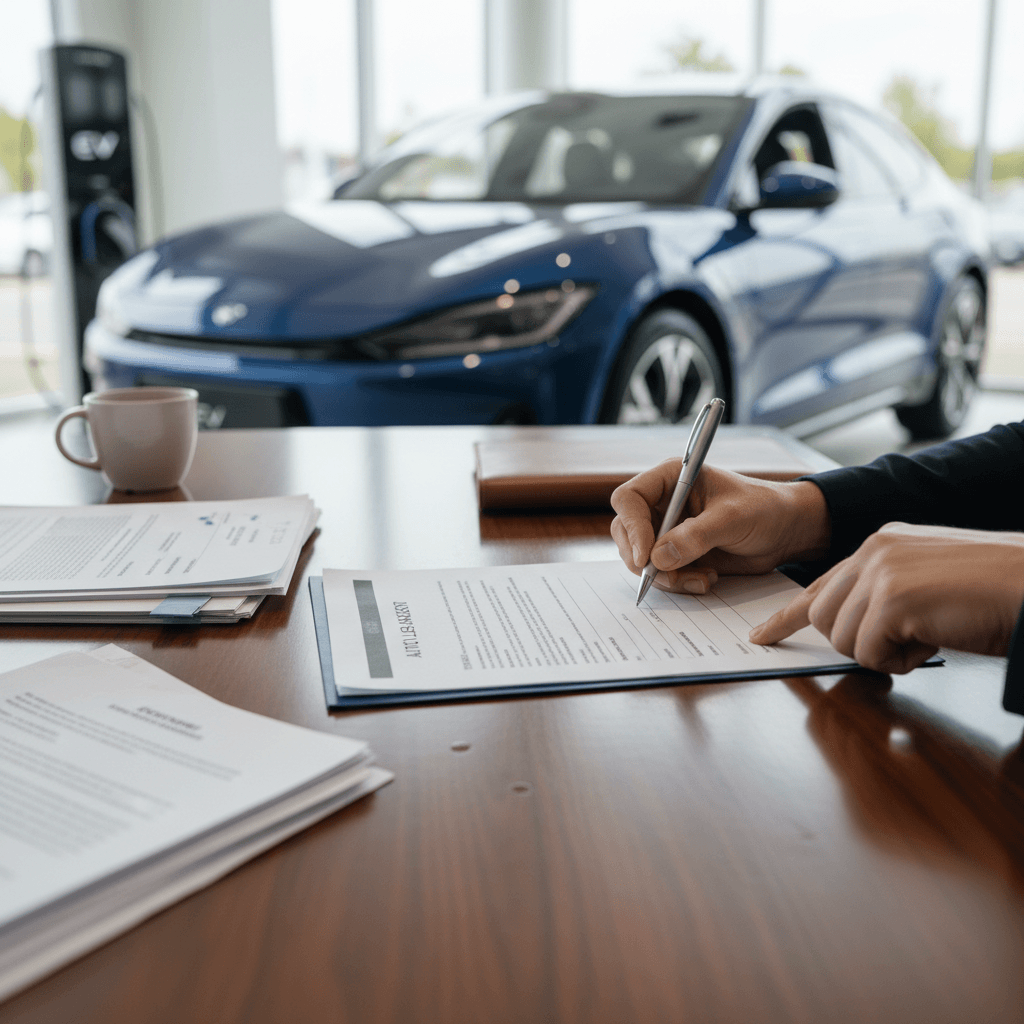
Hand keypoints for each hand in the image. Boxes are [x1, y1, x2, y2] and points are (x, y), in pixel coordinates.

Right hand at [610, 463, 830, 593]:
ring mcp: (668, 530)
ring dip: (665, 576)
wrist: (786, 532)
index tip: (645, 556)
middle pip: (626, 532)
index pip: (629, 499)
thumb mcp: (732, 519)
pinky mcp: (678, 553)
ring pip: (640, 558)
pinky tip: (706, 579)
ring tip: (700, 579)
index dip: (632, 527)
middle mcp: (663, 503)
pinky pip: (661, 573)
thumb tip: (658, 558)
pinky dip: (678, 582)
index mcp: (670, 479)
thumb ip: (695, 536)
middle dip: (643, 559)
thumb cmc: (764, 509)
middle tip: (668, 576)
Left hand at [750, 523, 1023, 672]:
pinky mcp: (891, 599)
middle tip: (908, 638)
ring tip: (928, 631)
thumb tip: (854, 631)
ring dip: (883, 652)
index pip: (819, 585)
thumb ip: (883, 597)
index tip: (761, 635)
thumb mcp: (926, 586)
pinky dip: (900, 661)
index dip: (787, 616)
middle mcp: (873, 550)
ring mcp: (880, 572)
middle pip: (823, 619)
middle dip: (859, 642)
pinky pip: (869, 653)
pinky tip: (934, 637)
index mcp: (881, 544)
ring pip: (842, 639)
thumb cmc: (992, 594)